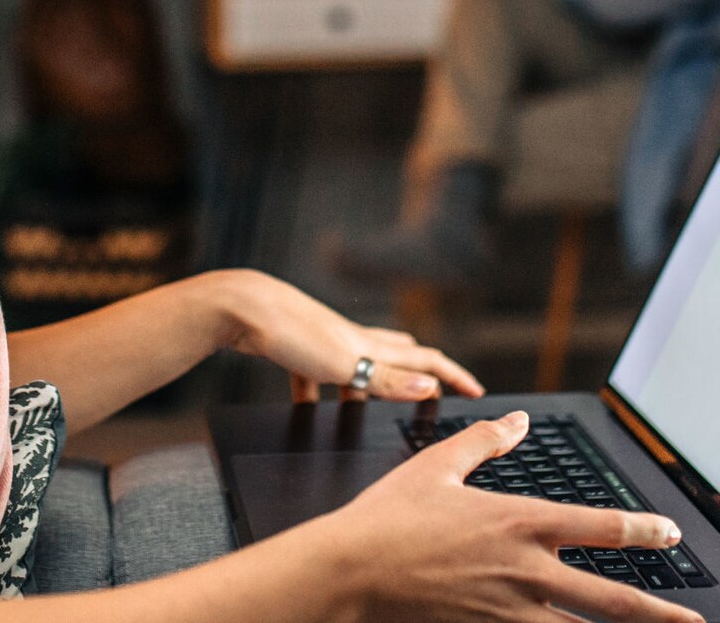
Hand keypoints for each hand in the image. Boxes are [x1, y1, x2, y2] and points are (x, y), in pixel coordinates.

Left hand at [211, 270, 483, 402]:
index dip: (454, 376)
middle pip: (398, 357)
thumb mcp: (346, 364)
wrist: (243, 309)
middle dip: (420, 374)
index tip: (476, 391)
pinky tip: (308, 408)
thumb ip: (386, 380)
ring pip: (357, 366)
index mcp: (371, 346)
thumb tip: (429, 388)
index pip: (426, 361)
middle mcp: (353, 340)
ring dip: (369, 386)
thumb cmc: (292, 333)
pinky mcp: (295, 349)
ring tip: (369, 408)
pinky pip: (312, 376)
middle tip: (434, 391)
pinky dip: (317, 392)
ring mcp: (324, 342)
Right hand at [307, 413, 704, 622]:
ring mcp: (510, 611)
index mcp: (519, 521)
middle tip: (691, 620)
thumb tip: (518, 422)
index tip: (669, 534)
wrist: (351, 571)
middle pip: (611, 598)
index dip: (642, 530)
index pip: (600, 527)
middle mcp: (525, 570)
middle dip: (659, 613)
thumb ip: (485, 442)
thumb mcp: (438, 466)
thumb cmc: (388, 519)